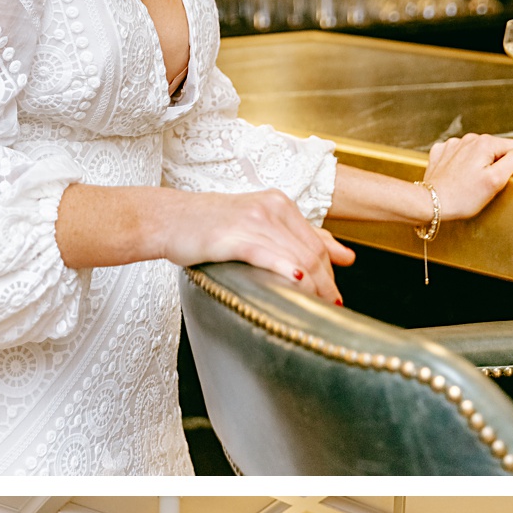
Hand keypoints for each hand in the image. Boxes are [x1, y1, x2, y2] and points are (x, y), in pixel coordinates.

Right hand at [169, 188, 354, 304]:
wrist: (167, 220)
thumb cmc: (207, 227)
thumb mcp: (258, 224)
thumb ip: (300, 237)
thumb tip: (345, 256)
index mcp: (280, 204)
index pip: (318, 243)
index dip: (331, 272)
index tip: (335, 295)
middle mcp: (272, 208)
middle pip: (311, 251)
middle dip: (326, 283)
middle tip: (331, 308)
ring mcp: (253, 221)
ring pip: (295, 255)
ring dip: (312, 286)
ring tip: (319, 308)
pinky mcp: (233, 237)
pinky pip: (267, 254)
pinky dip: (285, 269)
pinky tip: (297, 282)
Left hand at [423, 131, 512, 221]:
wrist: (427, 205)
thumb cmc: (460, 197)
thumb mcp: (495, 181)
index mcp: (486, 144)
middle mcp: (470, 140)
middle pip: (503, 147)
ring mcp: (456, 146)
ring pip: (484, 151)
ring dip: (495, 158)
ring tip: (500, 171)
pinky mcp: (444, 156)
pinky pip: (466, 155)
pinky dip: (473, 161)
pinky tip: (472, 170)